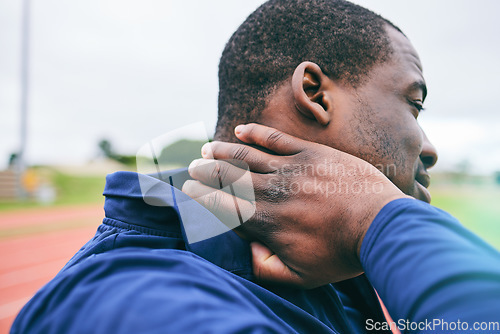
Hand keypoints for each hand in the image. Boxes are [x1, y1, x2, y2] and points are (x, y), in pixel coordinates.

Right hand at [182, 123, 407, 287]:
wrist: (379, 224)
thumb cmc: (340, 253)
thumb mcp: (300, 275)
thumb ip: (264, 267)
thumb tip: (243, 251)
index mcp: (266, 221)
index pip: (224, 205)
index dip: (202, 196)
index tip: (188, 189)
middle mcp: (271, 191)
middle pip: (229, 177)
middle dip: (206, 171)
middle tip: (192, 167)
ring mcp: (290, 168)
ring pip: (246, 155)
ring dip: (223, 151)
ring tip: (206, 149)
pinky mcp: (310, 152)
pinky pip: (276, 139)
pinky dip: (256, 132)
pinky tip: (241, 129)